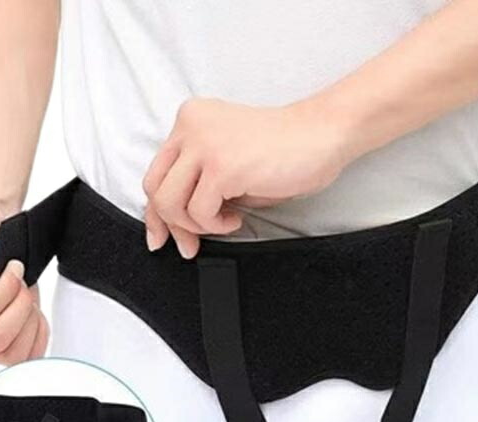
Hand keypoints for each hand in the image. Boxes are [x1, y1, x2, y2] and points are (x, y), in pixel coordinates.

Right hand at [0, 205, 48, 364]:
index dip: (4, 291)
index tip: (13, 267)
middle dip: (19, 306)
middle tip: (21, 280)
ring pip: (12, 353)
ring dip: (29, 322)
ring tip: (25, 294)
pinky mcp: (3, 341)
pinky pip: (26, 354)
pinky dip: (38, 335)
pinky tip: (34, 310)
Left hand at [143, 97, 349, 256]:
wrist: (322, 136)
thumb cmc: (284, 152)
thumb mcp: (227, 164)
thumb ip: (197, 183)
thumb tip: (175, 226)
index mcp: (190, 120)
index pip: (155, 173)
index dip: (156, 212)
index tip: (163, 236)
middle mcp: (191, 126)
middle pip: (155, 189)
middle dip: (171, 226)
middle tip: (191, 244)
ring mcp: (204, 145)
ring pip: (171, 203)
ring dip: (196, 226)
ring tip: (225, 220)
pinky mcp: (221, 167)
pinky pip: (199, 213)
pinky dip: (216, 225)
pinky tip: (236, 217)